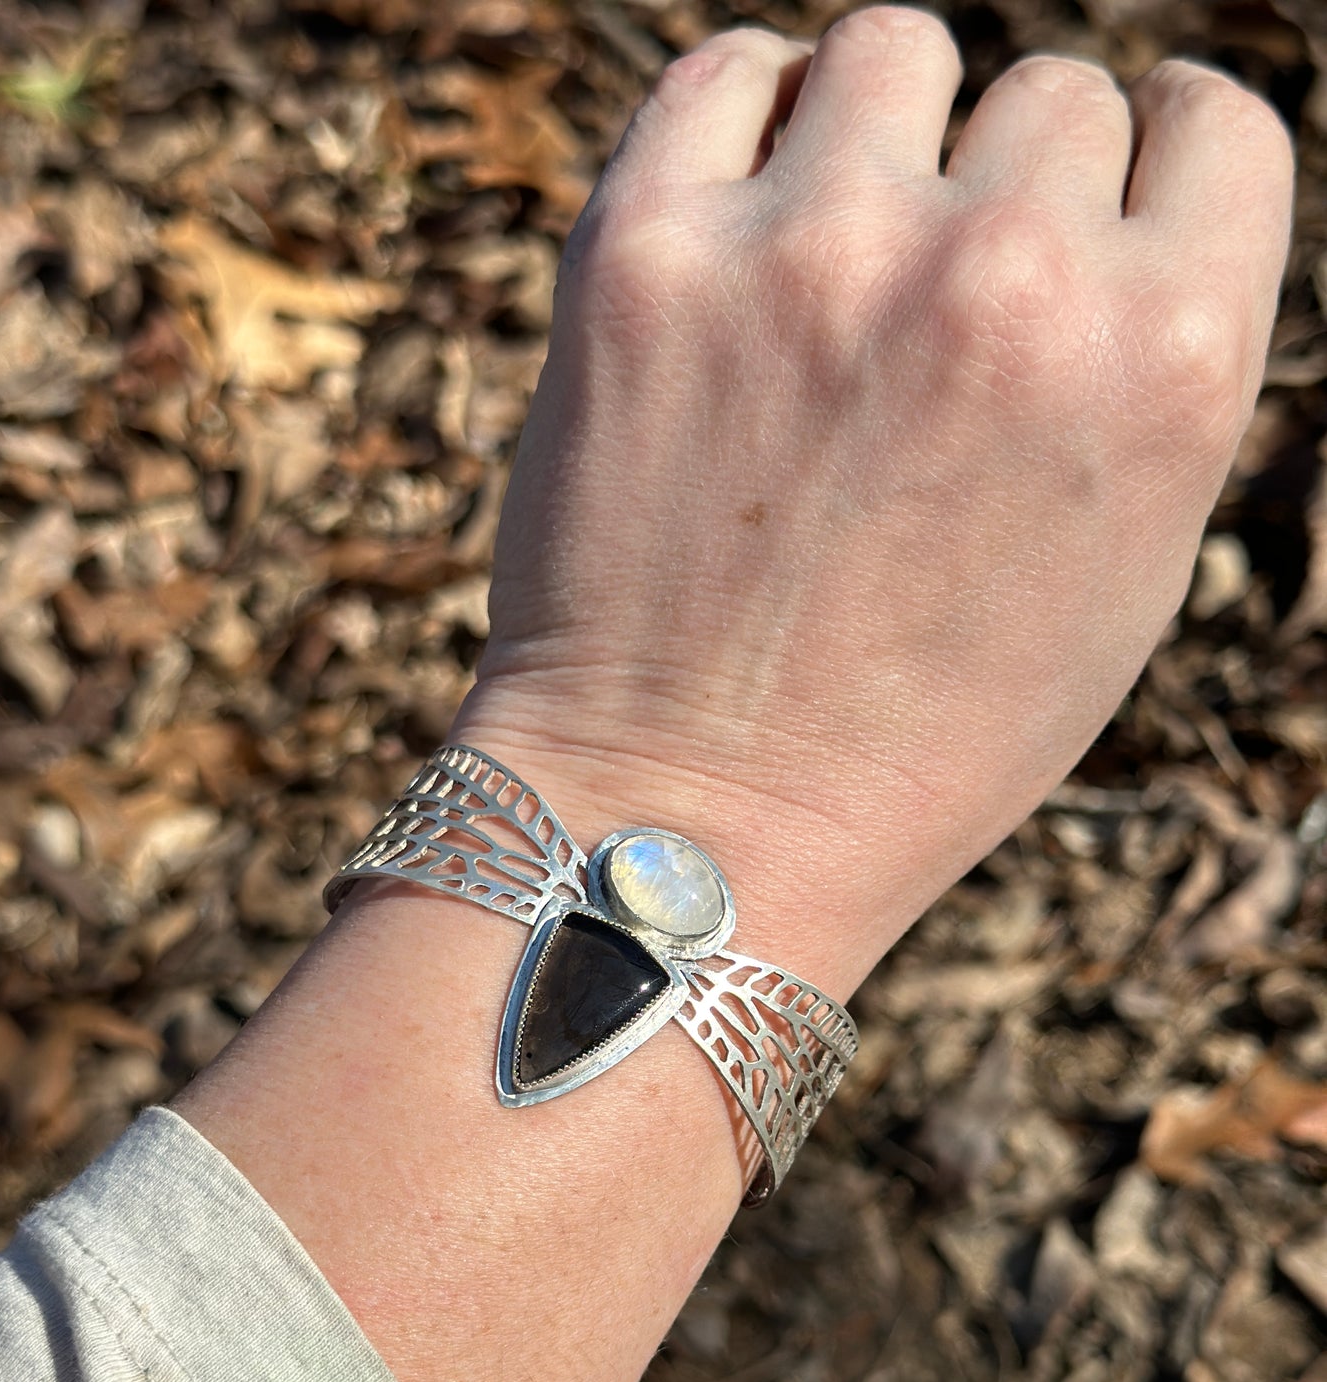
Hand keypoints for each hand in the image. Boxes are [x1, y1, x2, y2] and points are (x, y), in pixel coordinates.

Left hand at [453, 9, 1292, 995]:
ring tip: (834, 261)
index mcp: (1169, 357)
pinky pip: (726, 70)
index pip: (1213, 124)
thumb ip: (1153, 368)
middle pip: (1054, 97)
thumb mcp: (1124, 577)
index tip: (1094, 218)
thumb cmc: (924, 739)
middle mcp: (1009, 275)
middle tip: (936, 312)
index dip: (1154, 169)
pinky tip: (741, 219)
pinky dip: (744, 123)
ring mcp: (819, 251)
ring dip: (880, 135)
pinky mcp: (646, 256)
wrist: (699, 825)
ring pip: (895, 51)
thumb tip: (1118, 219)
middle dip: (1007, 189)